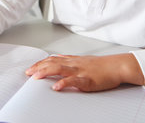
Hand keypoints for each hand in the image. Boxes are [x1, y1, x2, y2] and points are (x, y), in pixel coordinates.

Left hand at [25, 53, 144, 91]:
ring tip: (36, 77)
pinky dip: (64, 83)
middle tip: (28, 73)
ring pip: (60, 69)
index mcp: (72, 60)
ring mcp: (80, 71)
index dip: (39, 64)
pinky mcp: (87, 79)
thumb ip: (69, 60)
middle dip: (38, 68)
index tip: (30, 68)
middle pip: (52, 63)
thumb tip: (57, 58)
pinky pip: (74, 81)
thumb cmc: (101, 65)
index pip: (52, 60)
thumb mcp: (82, 60)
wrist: (116, 66)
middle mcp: (73, 63)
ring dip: (46, 72)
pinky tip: (56, 87)